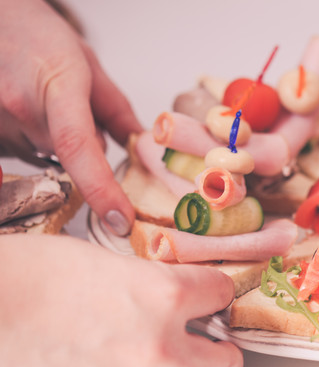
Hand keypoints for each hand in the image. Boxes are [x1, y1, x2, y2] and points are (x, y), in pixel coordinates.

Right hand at [0, 0, 141, 234]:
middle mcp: (20, 106)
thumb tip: (143, 153)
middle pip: (68, 157)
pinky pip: (22, 152)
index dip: (101, 189)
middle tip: (75, 110)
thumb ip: (117, 114)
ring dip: (53, 141)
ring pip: (44, 156)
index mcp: (58, 86)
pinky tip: (28, 112)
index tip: (121, 220)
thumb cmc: (43, 39)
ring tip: (43, 102)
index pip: (79, 147)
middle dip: (83, 146)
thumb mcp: (90, 69)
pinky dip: (34, 140)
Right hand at [0, 234, 242, 366]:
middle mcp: (159, 346)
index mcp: (165, 294)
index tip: (209, 297)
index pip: (222, 295)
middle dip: (220, 351)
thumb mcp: (112, 264)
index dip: (215, 293)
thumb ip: (156, 286)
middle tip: (207, 343)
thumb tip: (181, 300)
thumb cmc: (34, 276)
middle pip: (226, 365)